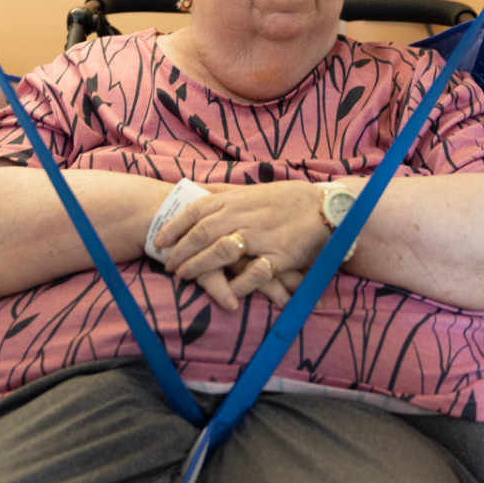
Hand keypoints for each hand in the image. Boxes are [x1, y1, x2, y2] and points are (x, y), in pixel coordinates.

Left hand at [154, 181, 328, 310]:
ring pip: (221, 251)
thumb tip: (193, 189)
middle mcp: (245, 216)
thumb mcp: (252, 190)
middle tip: (167, 265)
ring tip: (183, 276)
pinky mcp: (280, 255)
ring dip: (199, 266)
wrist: (325, 207)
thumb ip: (223, 191)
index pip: (196, 210)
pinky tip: (226, 292)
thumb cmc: (287, 199)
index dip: (174, 226)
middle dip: (180, 251)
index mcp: (237, 199)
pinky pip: (255, 272)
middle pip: (202, 233)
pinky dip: (239, 283)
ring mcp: (262, 236)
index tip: (158, 240)